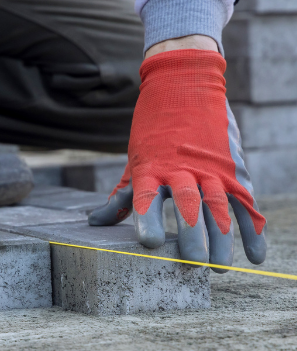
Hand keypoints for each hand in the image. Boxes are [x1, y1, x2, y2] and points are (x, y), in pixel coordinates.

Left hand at [89, 48, 265, 271]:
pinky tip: (255, 255)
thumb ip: (122, 195)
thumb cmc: (152, 129)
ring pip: (218, 205)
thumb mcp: (134, 159)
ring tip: (219, 267)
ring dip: (221, 238)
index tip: (148, 244)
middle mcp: (182, 167)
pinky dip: (253, 228)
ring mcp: (210, 167)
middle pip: (188, 205)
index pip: (147, 197)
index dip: (147, 220)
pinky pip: (245, 201)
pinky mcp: (231, 167)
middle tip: (193, 263)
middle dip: (192, 236)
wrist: (184, 83)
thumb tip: (95, 223)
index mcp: (152, 166)